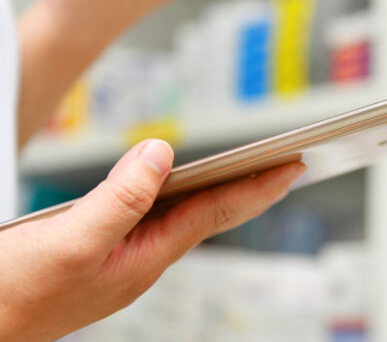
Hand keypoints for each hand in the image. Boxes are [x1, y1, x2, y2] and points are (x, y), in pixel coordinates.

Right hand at [0, 139, 305, 341]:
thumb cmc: (13, 297)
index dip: (257, 187)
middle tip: (286, 166)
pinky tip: (172, 191)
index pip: (215, 212)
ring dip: (215, 194)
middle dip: (249, 189)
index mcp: (144, 259)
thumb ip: (120, 198)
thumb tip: (161, 154)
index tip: (294, 167)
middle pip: (207, 216)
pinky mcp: (97, 259)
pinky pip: (148, 223)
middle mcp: (139, 262)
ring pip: (178, 219)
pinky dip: (172, 200)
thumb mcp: (71, 242)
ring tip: (246, 175)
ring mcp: (119, 263)